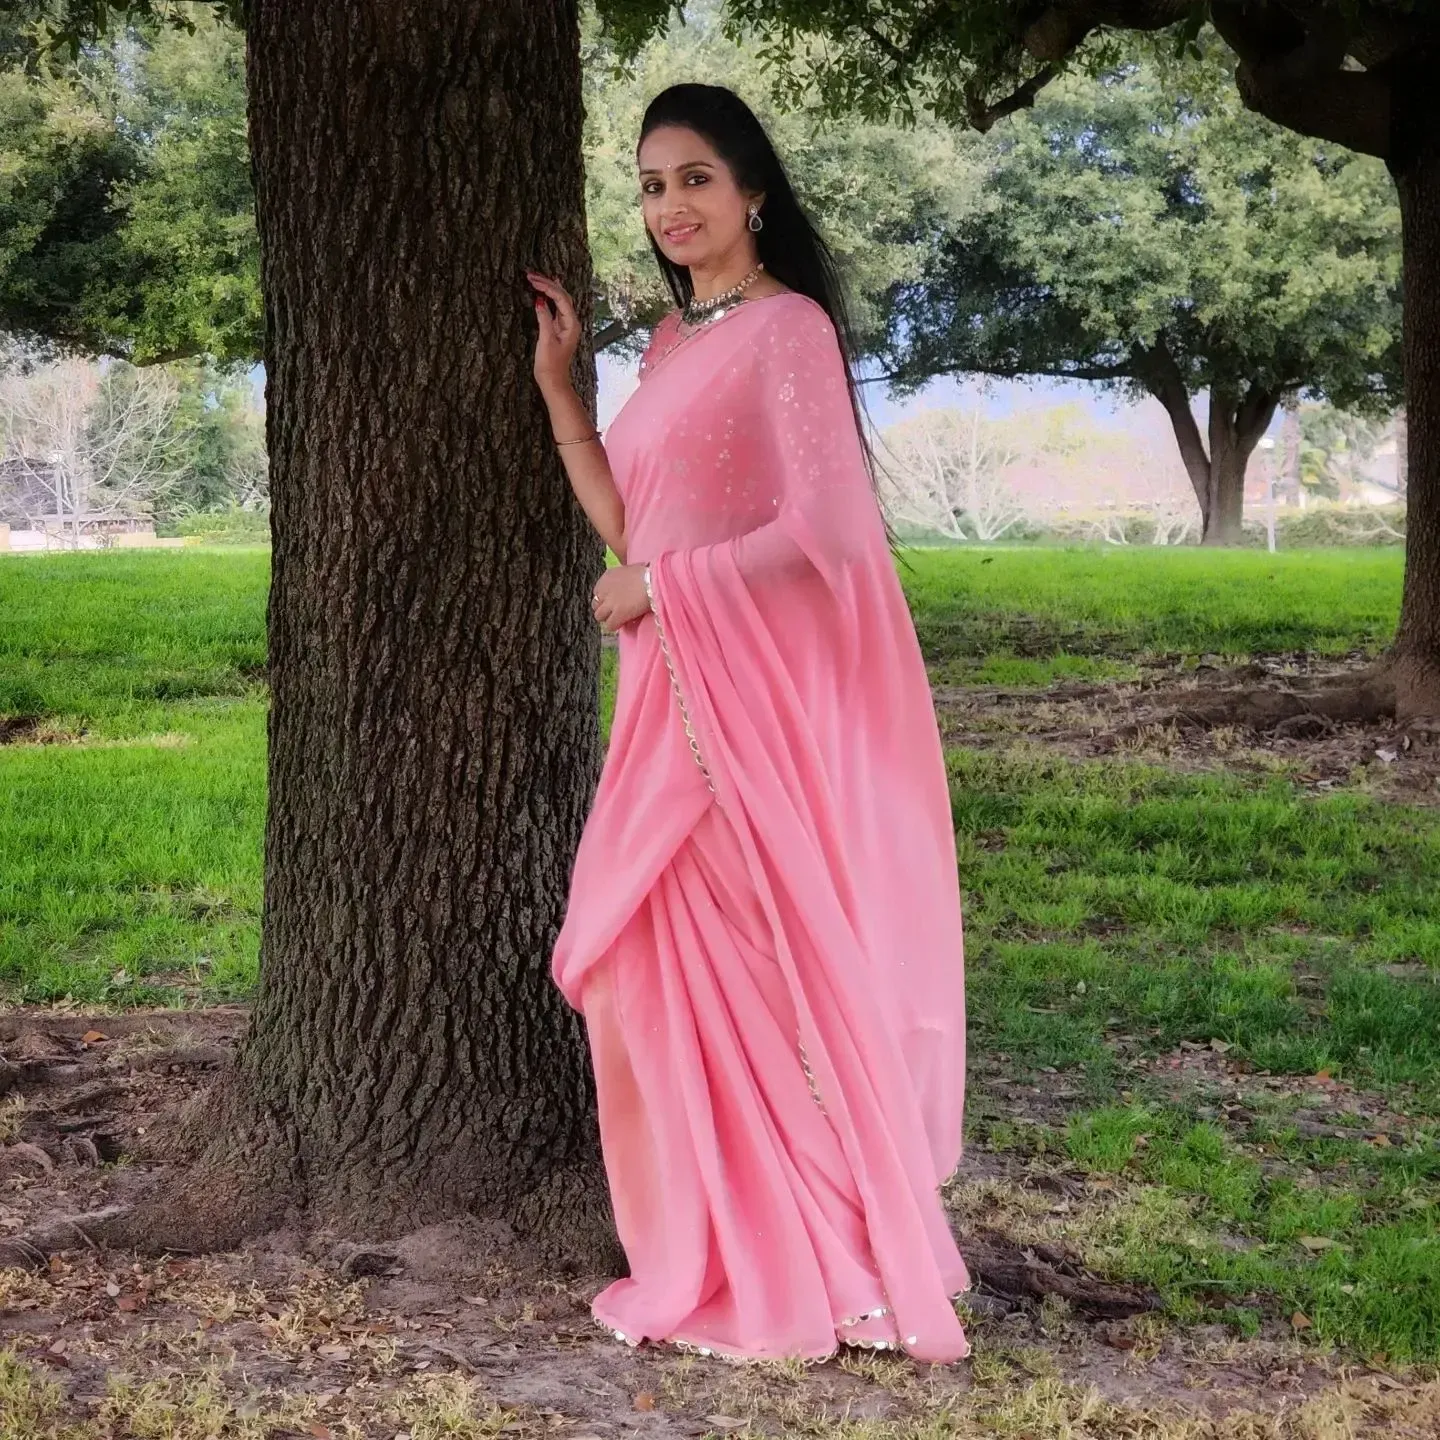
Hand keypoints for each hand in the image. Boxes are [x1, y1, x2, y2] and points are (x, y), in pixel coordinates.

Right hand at [527, 272, 580, 393]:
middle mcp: (571, 323)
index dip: (547, 287)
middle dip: (547, 284)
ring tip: (537, 277)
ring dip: (548, 288)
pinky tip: (546, 290)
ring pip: (559, 300)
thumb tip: (539, 300)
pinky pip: (556, 308)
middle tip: (531, 275)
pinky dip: (549, 297)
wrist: (553, 381)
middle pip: (562, 296)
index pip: (561, 298)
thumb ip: (544, 319)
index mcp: (571, 324)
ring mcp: (566, 325)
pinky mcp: (559, 329)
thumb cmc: (550, 364)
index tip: (532, 280)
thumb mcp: (546, 340)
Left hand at [592, 563, 650, 632]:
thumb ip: (624, 578)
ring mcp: (610, 603)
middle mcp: (604, 589)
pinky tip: (623, 624)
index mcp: (608, 576)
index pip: (598, 591)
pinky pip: (610, 625)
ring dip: (608, 618)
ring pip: (599, 616)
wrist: (655, 581)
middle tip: (615, 611)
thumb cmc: (650, 573)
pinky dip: (615, 626)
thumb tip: (628, 583)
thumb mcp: (631, 570)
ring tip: (618, 619)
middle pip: (595, 604)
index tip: (615, 600)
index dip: (606, 597)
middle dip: (604, 608)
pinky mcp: (617, 614)